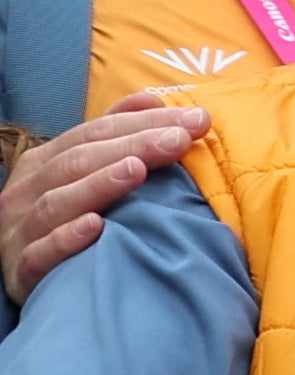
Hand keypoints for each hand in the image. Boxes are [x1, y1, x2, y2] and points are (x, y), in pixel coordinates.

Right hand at [6, 99, 206, 303]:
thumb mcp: (79, 174)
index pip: (94, 134)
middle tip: (180, 139)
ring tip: (138, 170)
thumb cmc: (59, 220)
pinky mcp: (20, 271)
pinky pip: (40, 254)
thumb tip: (153, 99)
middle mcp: (27, 191)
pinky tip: (96, 227)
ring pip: (56, 203)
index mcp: (43, 163)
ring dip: (98, 185)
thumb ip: (112, 137)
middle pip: (78, 162)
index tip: (195, 119)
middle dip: (132, 146)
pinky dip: (66, 239)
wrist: (21, 275)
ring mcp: (20, 231)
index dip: (142, 123)